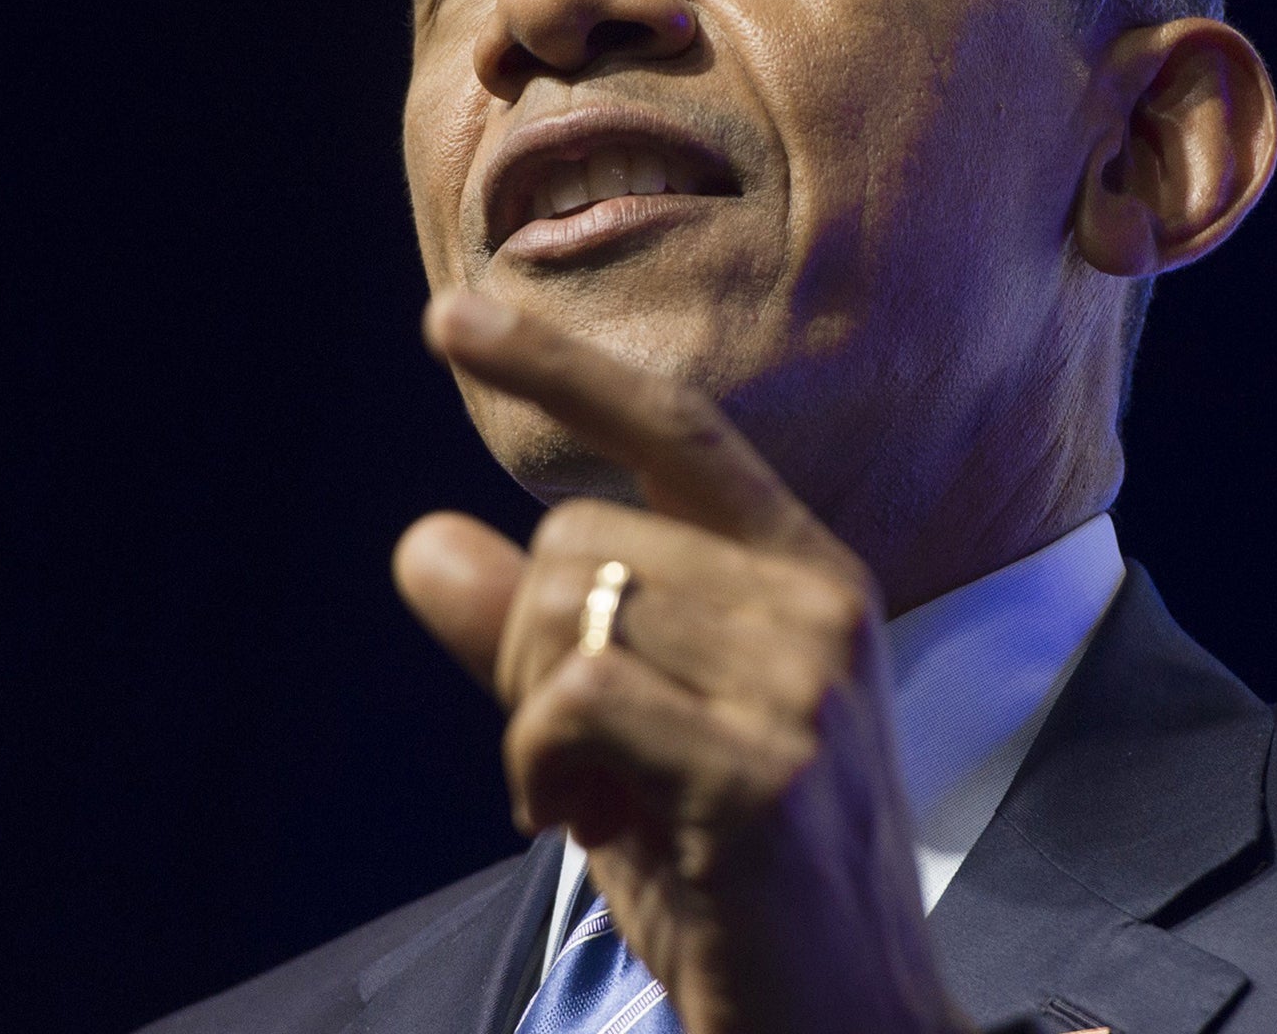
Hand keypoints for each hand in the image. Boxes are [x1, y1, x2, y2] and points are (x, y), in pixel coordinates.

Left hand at [394, 289, 965, 1033]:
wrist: (854, 1018)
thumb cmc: (739, 876)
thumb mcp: (626, 738)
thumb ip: (533, 636)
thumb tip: (421, 537)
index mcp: (808, 575)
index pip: (679, 434)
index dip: (564, 367)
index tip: (453, 312)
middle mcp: (819, 604)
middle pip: (579, 537)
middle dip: (527, 645)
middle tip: (585, 760)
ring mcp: (803, 682)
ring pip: (567, 611)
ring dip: (535, 720)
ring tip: (604, 799)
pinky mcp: (765, 768)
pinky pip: (572, 699)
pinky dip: (539, 766)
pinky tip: (586, 824)